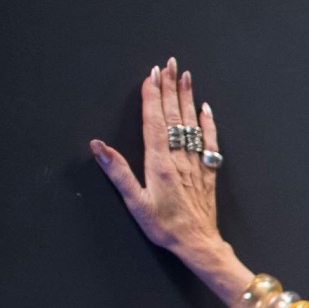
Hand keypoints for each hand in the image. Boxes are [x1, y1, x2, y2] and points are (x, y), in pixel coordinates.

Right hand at [91, 59, 234, 287]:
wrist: (199, 243)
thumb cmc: (165, 227)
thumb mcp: (136, 202)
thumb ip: (119, 172)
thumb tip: (99, 146)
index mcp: (160, 163)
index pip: (154, 122)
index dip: (152, 97)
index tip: (152, 75)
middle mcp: (179, 158)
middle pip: (173, 116)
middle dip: (170, 88)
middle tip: (169, 64)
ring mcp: (196, 163)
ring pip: (191, 124)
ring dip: (187, 98)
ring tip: (185, 76)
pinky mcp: (208, 172)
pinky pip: (210, 142)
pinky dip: (208, 124)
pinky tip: (205, 108)